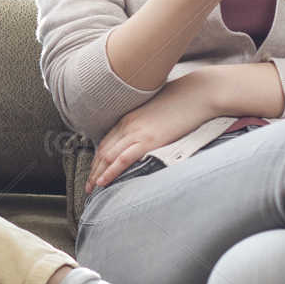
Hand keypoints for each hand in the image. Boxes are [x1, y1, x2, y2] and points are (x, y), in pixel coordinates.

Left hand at [87, 74, 215, 192]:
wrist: (197, 93)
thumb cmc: (181, 100)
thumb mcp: (156, 110)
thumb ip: (145, 122)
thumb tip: (146, 133)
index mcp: (129, 117)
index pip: (106, 142)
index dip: (97, 159)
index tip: (93, 171)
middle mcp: (128, 124)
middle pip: (103, 151)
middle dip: (93, 170)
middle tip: (87, 186)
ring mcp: (137, 132)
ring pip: (108, 156)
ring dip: (97, 174)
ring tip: (90, 189)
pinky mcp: (149, 140)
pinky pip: (123, 159)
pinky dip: (111, 172)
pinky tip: (103, 182)